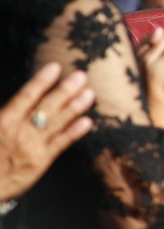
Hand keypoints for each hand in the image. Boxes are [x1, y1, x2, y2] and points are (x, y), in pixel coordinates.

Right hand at [0, 63, 94, 201]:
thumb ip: (7, 111)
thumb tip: (21, 97)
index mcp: (4, 120)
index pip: (26, 96)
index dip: (41, 81)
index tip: (55, 67)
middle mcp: (19, 132)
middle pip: (46, 107)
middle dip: (65, 90)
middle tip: (81, 76)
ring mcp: (32, 146)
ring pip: (57, 123)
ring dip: (75, 107)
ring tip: (89, 93)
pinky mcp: (41, 161)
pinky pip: (61, 144)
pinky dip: (74, 132)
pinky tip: (87, 121)